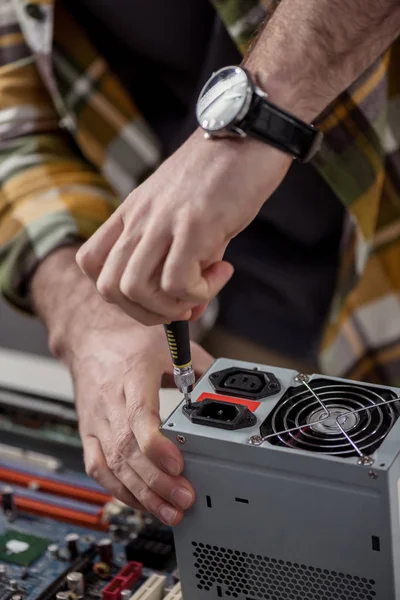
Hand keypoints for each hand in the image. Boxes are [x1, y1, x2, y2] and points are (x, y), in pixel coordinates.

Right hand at [32, 248, 213, 524]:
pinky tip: (142, 503)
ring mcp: (97, 420)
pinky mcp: (88, 433)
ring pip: (113, 465)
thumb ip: (199, 368)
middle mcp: (110, 401)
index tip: (179, 464)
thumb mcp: (169, 345)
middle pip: (128, 449)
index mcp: (133, 375)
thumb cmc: (128, 340)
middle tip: (185, 499)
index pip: (139, 416)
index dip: (157, 445)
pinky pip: (99, 469)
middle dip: (157, 481)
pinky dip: (120, 490)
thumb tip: (226, 390)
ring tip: (170, 512)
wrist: (89, 337)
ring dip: (142, 494)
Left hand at [76, 133, 290, 324]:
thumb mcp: (188, 215)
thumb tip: (188, 307)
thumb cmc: (222, 174)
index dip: (118, 292)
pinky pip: (177, 283)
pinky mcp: (194, 224)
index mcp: (132, 212)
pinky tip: (221, 272)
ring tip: (199, 292)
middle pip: (109, 288)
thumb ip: (183, 260)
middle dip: (145, 312)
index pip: (91, 263)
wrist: (249, 132)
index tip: (153, 294)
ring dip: (168, 307)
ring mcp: (163, 221)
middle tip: (181, 304)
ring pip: (134, 289)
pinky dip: (198, 293)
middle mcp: (139, 218)